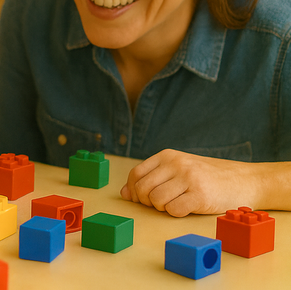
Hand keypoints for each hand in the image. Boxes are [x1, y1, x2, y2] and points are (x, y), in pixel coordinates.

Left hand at [120, 149, 257, 216]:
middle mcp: (176, 164)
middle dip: (147, 202)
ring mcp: (189, 179)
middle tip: (160, 204)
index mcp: (167, 155)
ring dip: (162, 208)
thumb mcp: (178, 170)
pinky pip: (173, 210)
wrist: (244, 180)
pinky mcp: (201, 196)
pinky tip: (187, 208)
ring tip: (176, 204)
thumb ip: (152, 178)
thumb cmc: (206, 177)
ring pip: (156, 201)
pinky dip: (176, 214)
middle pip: (143, 188)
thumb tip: (125, 193)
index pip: (136, 174)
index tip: (142, 199)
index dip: (134, 191)